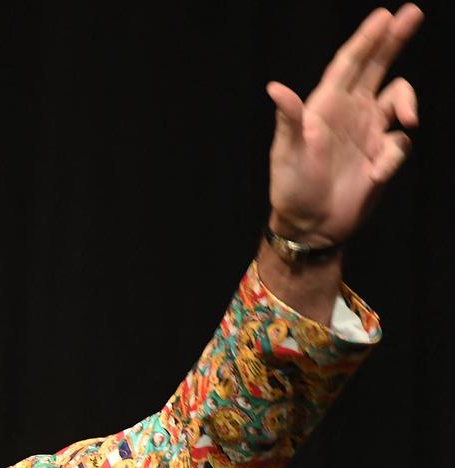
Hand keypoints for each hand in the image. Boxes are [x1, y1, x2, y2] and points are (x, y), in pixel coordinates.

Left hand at [266, 4, 422, 244]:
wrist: (312, 226)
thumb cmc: (292, 189)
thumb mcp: (287, 154)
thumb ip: (289, 120)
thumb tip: (275, 88)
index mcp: (324, 107)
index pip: (349, 65)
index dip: (366, 39)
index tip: (384, 16)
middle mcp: (349, 113)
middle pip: (377, 67)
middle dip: (394, 39)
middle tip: (413, 12)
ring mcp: (367, 132)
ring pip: (400, 99)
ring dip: (409, 104)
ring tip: (408, 120)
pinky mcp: (381, 154)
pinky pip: (401, 143)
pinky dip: (394, 156)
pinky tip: (375, 174)